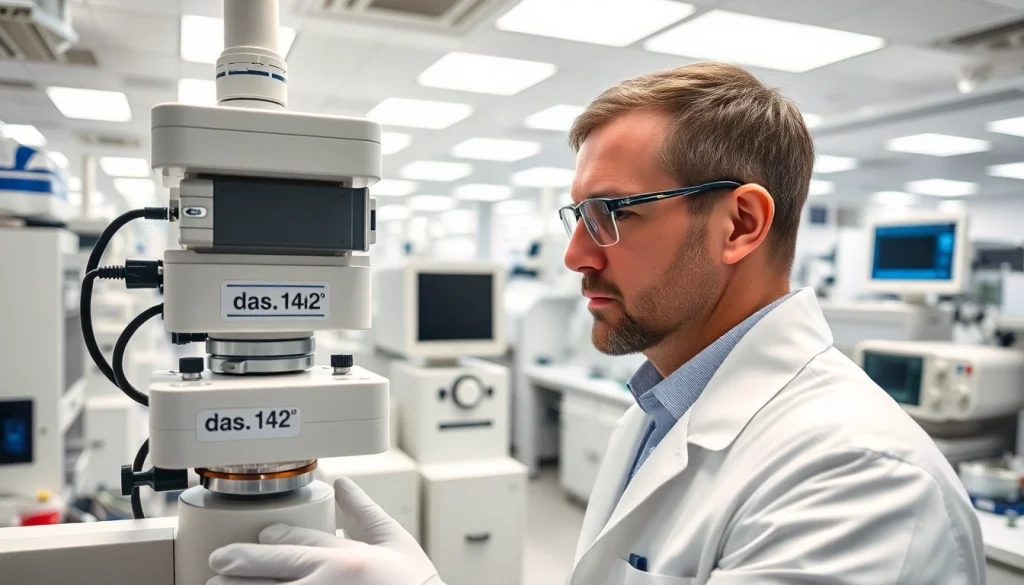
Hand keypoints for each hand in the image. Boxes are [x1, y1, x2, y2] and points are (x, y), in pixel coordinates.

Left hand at [207, 477, 441, 584]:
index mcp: (348, 557)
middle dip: (237, 565)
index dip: (271, 539)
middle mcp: (328, 583)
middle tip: (216, 564)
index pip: (296, 543)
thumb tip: (343, 483)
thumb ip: (366, 512)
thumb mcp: (395, 543)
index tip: (259, 537)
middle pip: (270, 570)